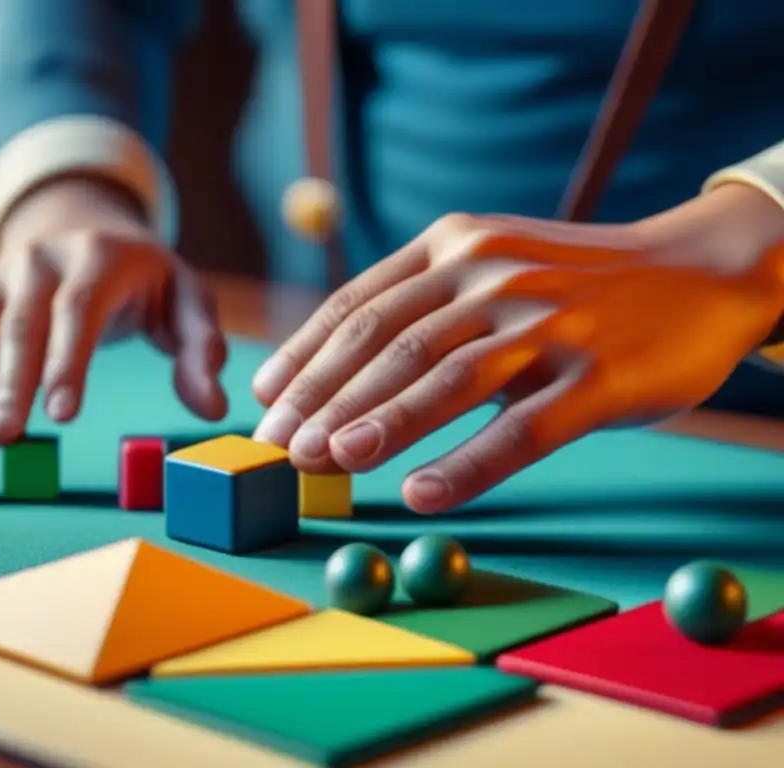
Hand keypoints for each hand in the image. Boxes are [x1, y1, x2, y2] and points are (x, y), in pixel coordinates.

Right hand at [0, 177, 226, 460]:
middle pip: (11, 325)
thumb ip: (203, 349)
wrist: (84, 227)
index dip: (67, 361)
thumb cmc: (147, 279)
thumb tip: (215, 409)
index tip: (61, 416)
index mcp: (95, 258)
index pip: (78, 309)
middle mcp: (34, 263)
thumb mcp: (188, 301)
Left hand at [251, 184, 783, 513]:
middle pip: (387, 343)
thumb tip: (337, 369)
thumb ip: (423, 302)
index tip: (263, 400)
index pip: (359, 304)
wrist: (699, 271)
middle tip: (278, 446)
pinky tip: (419, 494)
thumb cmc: (576, 280)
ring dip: (376, 424)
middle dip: (322, 399)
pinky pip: (519, 429)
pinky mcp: (598, 375)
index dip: (304, 356)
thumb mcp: (494, 262)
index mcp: (457, 244)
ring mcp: (548, 321)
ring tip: (326, 462)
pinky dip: (464, 464)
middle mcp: (493, 273)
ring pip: (443, 378)